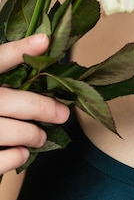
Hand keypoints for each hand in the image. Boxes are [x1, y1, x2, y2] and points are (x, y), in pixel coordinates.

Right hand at [0, 34, 68, 174]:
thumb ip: (6, 73)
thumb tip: (42, 53)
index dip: (19, 50)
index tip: (44, 41)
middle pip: (6, 100)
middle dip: (39, 107)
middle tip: (63, 114)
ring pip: (2, 130)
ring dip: (29, 134)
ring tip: (41, 136)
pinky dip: (11, 158)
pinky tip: (22, 153)